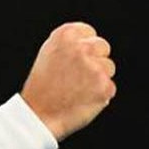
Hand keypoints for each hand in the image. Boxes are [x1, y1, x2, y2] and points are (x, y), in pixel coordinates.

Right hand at [20, 21, 116, 140]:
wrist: (38, 115)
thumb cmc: (41, 87)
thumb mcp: (49, 53)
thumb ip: (70, 44)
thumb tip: (89, 41)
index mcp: (66, 35)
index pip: (89, 33)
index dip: (84, 48)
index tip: (76, 60)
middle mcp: (82, 47)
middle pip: (103, 47)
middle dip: (95, 60)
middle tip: (79, 76)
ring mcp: (94, 67)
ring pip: (109, 67)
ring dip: (99, 78)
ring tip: (78, 89)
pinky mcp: (104, 86)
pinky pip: (110, 88)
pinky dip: (100, 95)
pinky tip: (83, 99)